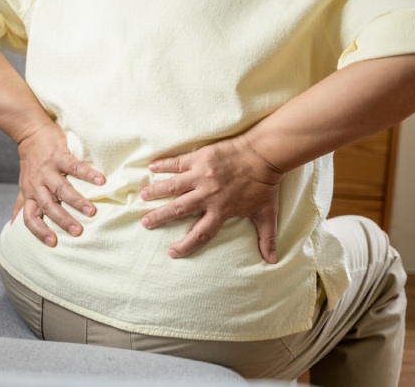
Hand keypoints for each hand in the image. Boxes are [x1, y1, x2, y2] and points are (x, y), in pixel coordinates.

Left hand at [13, 123, 104, 246]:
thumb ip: (21, 204)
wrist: (31, 133)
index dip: (39, 231)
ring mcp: (48, 169)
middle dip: (62, 219)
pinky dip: (88, 174)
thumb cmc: (31, 163)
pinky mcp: (59, 155)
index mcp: (30, 193)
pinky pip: (74, 166)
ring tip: (91, 211)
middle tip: (78, 231)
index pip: (30, 217)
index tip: (53, 242)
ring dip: (76, 201)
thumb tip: (12, 224)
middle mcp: (38, 184)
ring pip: (61, 189)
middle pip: (48, 206)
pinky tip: (101, 181)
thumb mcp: (24, 185)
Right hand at [140, 135, 282, 262]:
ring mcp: (201, 175)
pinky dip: (163, 165)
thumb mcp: (266, 213)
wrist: (264, 154)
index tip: (172, 252)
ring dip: (155, 191)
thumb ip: (266, 237)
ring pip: (172, 186)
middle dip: (159, 217)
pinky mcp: (199, 158)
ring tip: (142, 196)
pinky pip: (176, 163)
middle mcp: (207, 195)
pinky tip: (151, 166)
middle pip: (178, 209)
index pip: (200, 233)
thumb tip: (272, 260)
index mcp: (220, 210)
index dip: (185, 245)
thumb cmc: (265, 184)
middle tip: (145, 222)